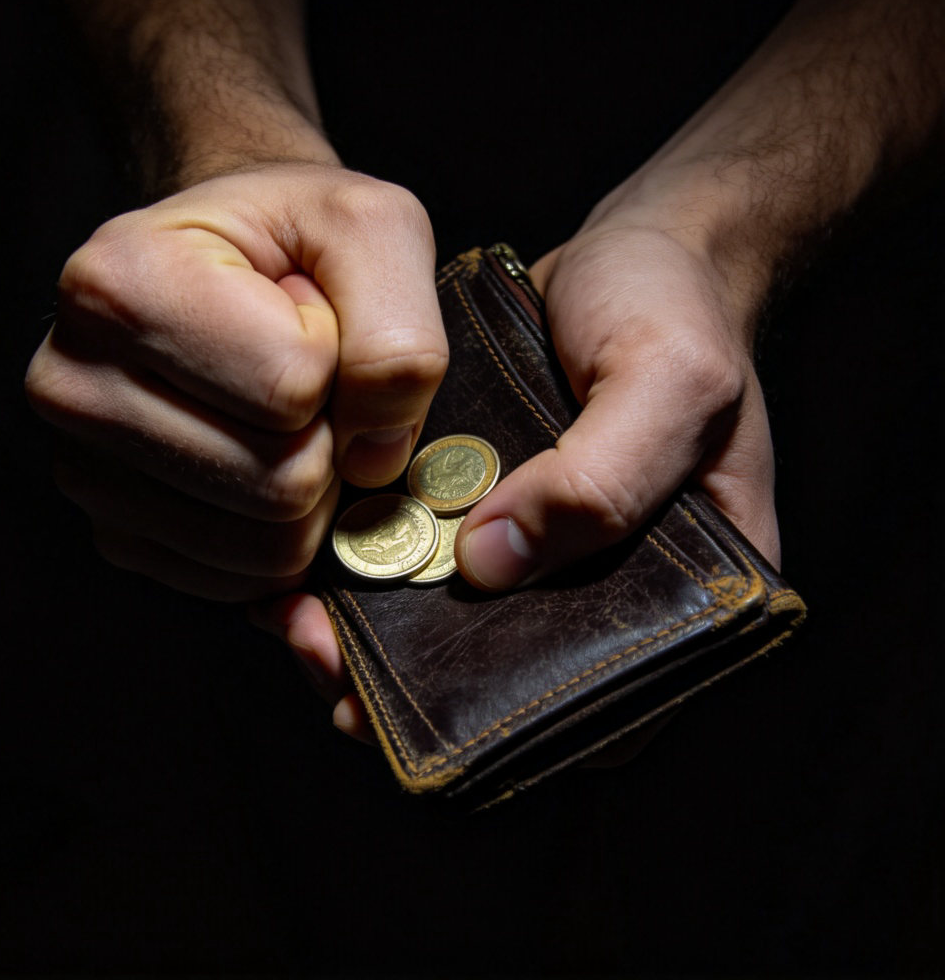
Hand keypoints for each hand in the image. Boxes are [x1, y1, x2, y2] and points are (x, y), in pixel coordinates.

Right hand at [26, 162, 447, 601]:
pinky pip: (245, 582)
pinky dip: (282, 536)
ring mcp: (86, 474)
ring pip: (269, 549)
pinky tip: (261, 460)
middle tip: (301, 375)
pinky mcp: (119, 536)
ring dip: (312, 490)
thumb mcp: (373, 231)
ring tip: (278, 414)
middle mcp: (73, 386)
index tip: (306, 312)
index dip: (338, 358)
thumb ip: (398, 336)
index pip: (291, 387)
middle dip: (330, 436)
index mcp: (119, 286)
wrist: (232, 261)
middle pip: (282, 484)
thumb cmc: (298, 238)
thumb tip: (377, 459)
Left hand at [259, 209, 778, 744]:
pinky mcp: (484, 504)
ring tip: (298, 622)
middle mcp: (605, 587)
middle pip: (511, 677)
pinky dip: (367, 570)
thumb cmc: (677, 310)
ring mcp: (537, 547)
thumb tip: (489, 566)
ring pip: (454, 626)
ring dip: (374, 636)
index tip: (422, 722)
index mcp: (686, 594)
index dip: (519, 734)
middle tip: (329, 667)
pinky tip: (307, 567)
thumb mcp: (672, 381)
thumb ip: (602, 480)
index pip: (610, 709)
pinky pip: (424, 556)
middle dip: (416, 690)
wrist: (633, 250)